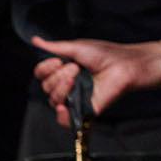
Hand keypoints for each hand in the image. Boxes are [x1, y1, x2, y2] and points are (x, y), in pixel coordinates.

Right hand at [31, 36, 160, 122]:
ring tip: (78, 77)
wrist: (125, 64)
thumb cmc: (105, 54)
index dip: (45, 68)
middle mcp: (66, 86)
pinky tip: (64, 106)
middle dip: (57, 75)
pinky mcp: (85, 110)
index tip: (58, 60)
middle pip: (45, 86)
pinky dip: (61, 115)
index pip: (41, 74)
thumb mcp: (77, 48)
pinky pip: (65, 120)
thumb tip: (35, 40)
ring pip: (53, 100)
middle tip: (75, 67)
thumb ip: (55, 48)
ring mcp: (75, 98)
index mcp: (63, 71)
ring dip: (62, 86)